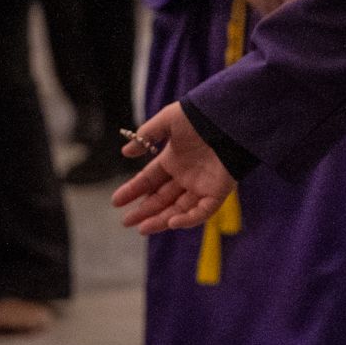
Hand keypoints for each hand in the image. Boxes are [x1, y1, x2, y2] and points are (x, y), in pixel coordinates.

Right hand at [111, 103, 236, 234]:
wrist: (229, 117)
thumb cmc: (200, 116)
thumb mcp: (168, 121)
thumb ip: (146, 136)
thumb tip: (125, 152)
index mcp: (174, 159)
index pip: (150, 179)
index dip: (134, 190)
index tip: (116, 201)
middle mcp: (187, 174)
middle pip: (162, 198)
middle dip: (144, 210)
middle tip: (125, 222)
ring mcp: (202, 184)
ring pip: (179, 209)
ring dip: (161, 220)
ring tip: (142, 228)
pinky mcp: (218, 191)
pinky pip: (203, 211)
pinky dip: (188, 219)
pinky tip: (171, 222)